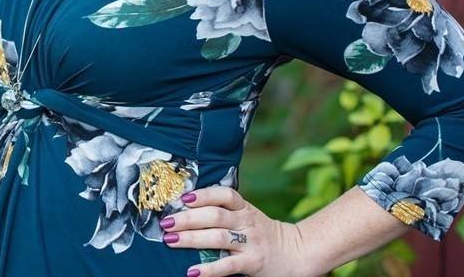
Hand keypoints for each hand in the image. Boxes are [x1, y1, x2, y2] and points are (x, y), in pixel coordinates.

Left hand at [159, 186, 311, 276]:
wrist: (297, 253)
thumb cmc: (263, 234)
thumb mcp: (248, 216)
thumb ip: (225, 211)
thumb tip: (186, 206)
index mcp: (244, 208)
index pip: (225, 195)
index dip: (204, 194)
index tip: (183, 198)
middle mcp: (247, 222)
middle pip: (215, 216)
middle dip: (188, 218)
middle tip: (166, 222)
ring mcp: (250, 243)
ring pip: (218, 237)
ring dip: (192, 238)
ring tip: (171, 240)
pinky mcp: (252, 263)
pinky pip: (228, 266)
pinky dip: (209, 269)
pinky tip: (192, 271)